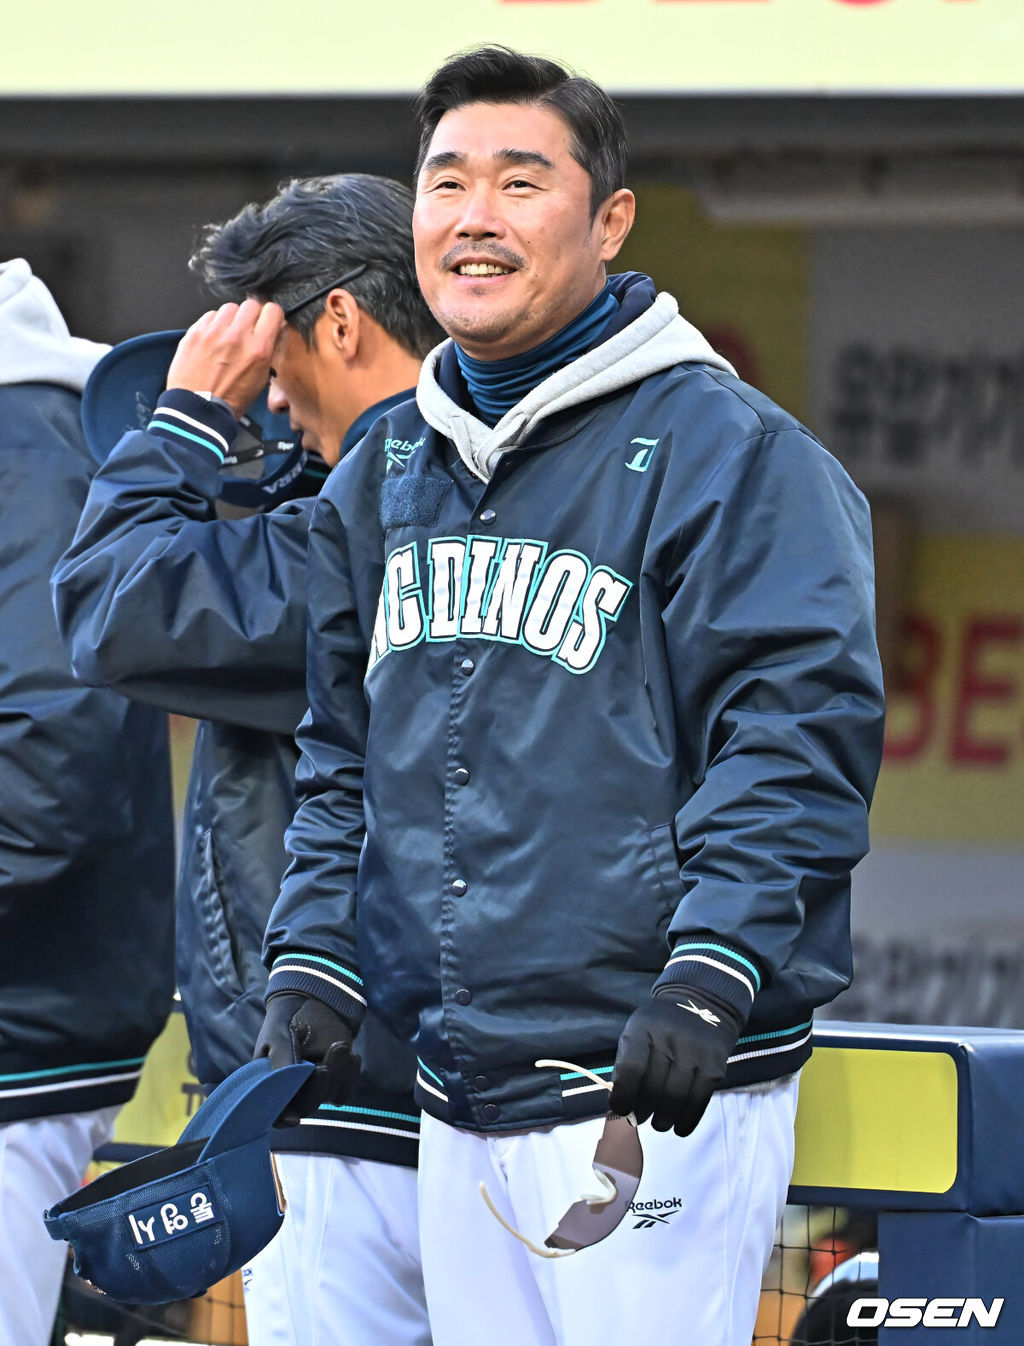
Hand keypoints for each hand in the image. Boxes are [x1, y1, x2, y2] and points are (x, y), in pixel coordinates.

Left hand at [166, 298, 284, 416]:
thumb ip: (267, 351)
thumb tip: (270, 332)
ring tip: (228, 335)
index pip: (273, 311)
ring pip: (230, 307)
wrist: (198, 409)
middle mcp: (237, 335)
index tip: (268, 323)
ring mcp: (213, 331)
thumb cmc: (231, 400)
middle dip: (252, 315)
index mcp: (258, 349)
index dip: (272, 316)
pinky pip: (210, 316)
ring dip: (232, 318)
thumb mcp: (260, 379)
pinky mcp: (195, 332)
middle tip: (247, 329)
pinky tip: (213, 340)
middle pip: (251, 304)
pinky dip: (214, 324)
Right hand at [254, 992, 360, 1124]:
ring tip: (340, 1046)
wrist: (310, 1002)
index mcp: (270, 1085)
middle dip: (317, 1088)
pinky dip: (351, 1073)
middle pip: (306, 1107)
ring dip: (338, 1075)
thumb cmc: (286, 1021)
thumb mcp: (278, 1036)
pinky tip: (350, 1053)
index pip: (275, 1112)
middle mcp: (293, 1092)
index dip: (283, 1119)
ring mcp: (316, 1087)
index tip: (293, 1119)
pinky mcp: (335, 1080)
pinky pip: (347, 1089)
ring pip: (329, 1096)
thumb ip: (281, 1061)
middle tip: (324, 1066)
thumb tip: (285, 1086)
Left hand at [609, 990, 741, 1136]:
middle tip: (640, 1118)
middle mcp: (669, 1039)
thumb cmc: (661, 1024)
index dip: (623, 1096)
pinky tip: (679, 1127)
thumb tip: (623, 1105)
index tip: (621, 1109)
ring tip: (659, 1123)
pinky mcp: (714, 1067)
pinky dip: (687, 1120)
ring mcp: (694, 1053)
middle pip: (653, 1088)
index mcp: (643, 1029)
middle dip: (643, 1110)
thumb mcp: (637, 1030)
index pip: (630, 1069)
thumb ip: (627, 1063)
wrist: (703, 1003)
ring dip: (664, 1119)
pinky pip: (698, 1101)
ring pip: (675, 1099)